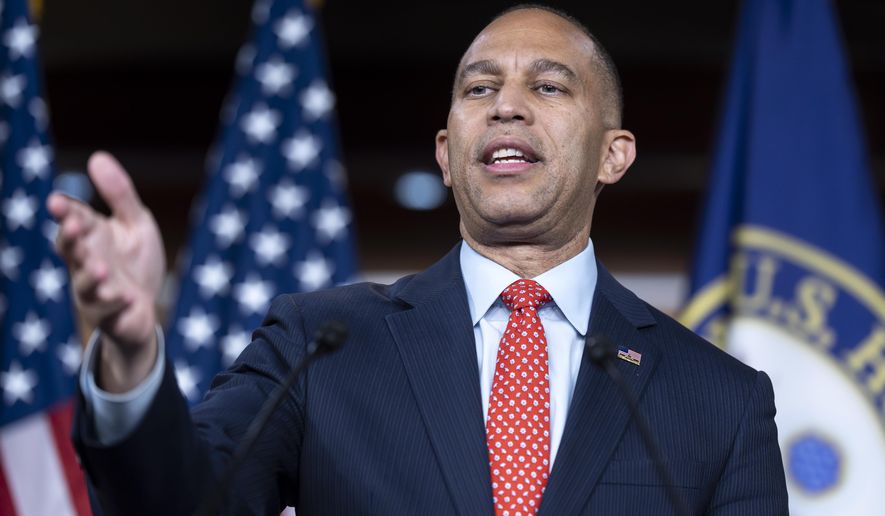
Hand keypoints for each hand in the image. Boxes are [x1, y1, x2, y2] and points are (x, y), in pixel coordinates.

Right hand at [48, 151, 165, 391]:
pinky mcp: (109, 316)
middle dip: (70, 239)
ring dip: (91, 275)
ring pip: (85, 284)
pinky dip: (116, 304)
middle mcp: (85, 262)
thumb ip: (120, 195)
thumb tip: (97, 156)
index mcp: (91, 237)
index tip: (57, 203)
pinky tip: (127, 297)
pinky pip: (108, 312)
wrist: (145, 308)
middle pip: (70, 250)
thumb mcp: (135, 223)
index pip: (73, 220)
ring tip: (101, 267)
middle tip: (75, 227)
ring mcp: (94, 291)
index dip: (65, 212)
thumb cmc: (135, 261)